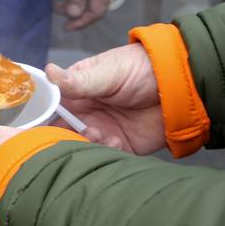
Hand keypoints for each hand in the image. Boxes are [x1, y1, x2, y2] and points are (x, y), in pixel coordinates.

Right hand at [46, 43, 165, 154]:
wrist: (180, 85)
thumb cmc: (141, 69)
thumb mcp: (108, 72)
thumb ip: (79, 80)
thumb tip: (48, 72)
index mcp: (77, 91)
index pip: (52, 107)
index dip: (45, 117)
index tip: (44, 125)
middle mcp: (86, 113)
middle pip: (63, 132)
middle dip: (66, 137)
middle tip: (81, 131)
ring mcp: (102, 130)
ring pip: (81, 147)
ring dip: (86, 146)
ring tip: (101, 135)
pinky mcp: (121, 146)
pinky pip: (105, 157)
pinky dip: (107, 154)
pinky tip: (118, 141)